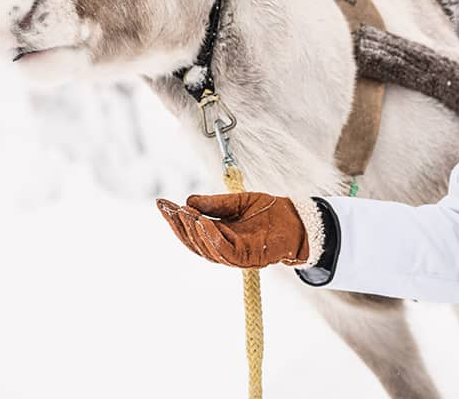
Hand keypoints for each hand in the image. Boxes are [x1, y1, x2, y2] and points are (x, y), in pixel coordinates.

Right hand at [156, 191, 309, 268]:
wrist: (297, 220)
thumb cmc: (269, 212)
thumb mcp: (237, 202)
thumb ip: (215, 204)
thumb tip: (187, 201)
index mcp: (219, 236)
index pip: (190, 230)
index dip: (174, 218)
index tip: (161, 202)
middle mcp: (223, 249)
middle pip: (193, 243)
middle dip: (178, 225)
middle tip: (168, 207)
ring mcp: (235, 256)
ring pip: (205, 249)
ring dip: (192, 230)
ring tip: (183, 212)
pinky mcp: (248, 258)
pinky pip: (224, 251)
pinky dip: (211, 237)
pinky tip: (202, 221)